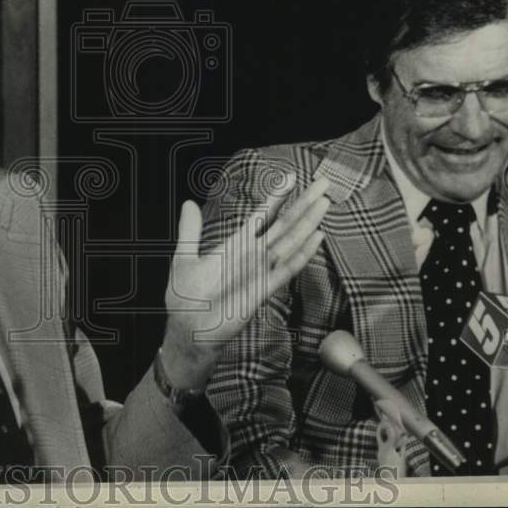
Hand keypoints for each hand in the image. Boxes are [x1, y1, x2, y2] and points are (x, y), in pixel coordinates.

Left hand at [160, 173, 330, 390]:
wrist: (187, 331)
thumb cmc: (186, 298)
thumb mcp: (184, 257)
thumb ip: (190, 230)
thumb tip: (188, 202)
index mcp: (236, 245)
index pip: (262, 215)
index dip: (277, 196)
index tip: (292, 176)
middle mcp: (253, 255)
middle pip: (284, 224)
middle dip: (303, 203)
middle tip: (323, 183)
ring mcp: (260, 271)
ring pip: (289, 242)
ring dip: (307, 222)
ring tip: (324, 202)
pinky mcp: (262, 290)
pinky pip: (285, 268)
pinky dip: (302, 253)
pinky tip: (316, 238)